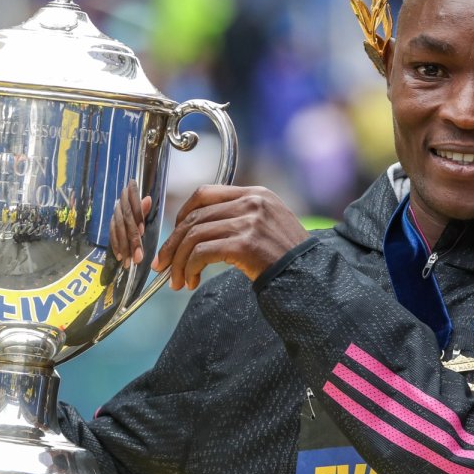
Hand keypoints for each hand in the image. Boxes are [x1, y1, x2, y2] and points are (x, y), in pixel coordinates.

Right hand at [109, 180, 151, 268]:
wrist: (128, 203)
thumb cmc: (140, 207)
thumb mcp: (144, 207)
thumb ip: (144, 207)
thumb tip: (148, 199)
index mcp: (129, 195)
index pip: (133, 203)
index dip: (137, 215)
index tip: (142, 231)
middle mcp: (120, 203)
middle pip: (126, 221)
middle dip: (132, 239)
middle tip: (138, 256)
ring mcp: (115, 213)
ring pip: (118, 229)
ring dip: (123, 246)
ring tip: (128, 261)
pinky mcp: (111, 222)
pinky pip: (111, 234)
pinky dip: (115, 245)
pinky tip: (119, 256)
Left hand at [152, 185, 309, 289]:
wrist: (310, 276)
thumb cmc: (287, 257)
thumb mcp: (267, 224)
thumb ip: (239, 217)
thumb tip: (197, 230)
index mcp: (255, 194)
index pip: (205, 193)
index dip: (182, 214)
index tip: (174, 235)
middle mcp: (251, 202)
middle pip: (194, 216)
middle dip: (173, 243)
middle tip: (163, 265)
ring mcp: (249, 222)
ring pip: (194, 235)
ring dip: (179, 261)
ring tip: (178, 280)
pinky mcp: (246, 243)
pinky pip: (202, 252)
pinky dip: (190, 267)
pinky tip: (192, 280)